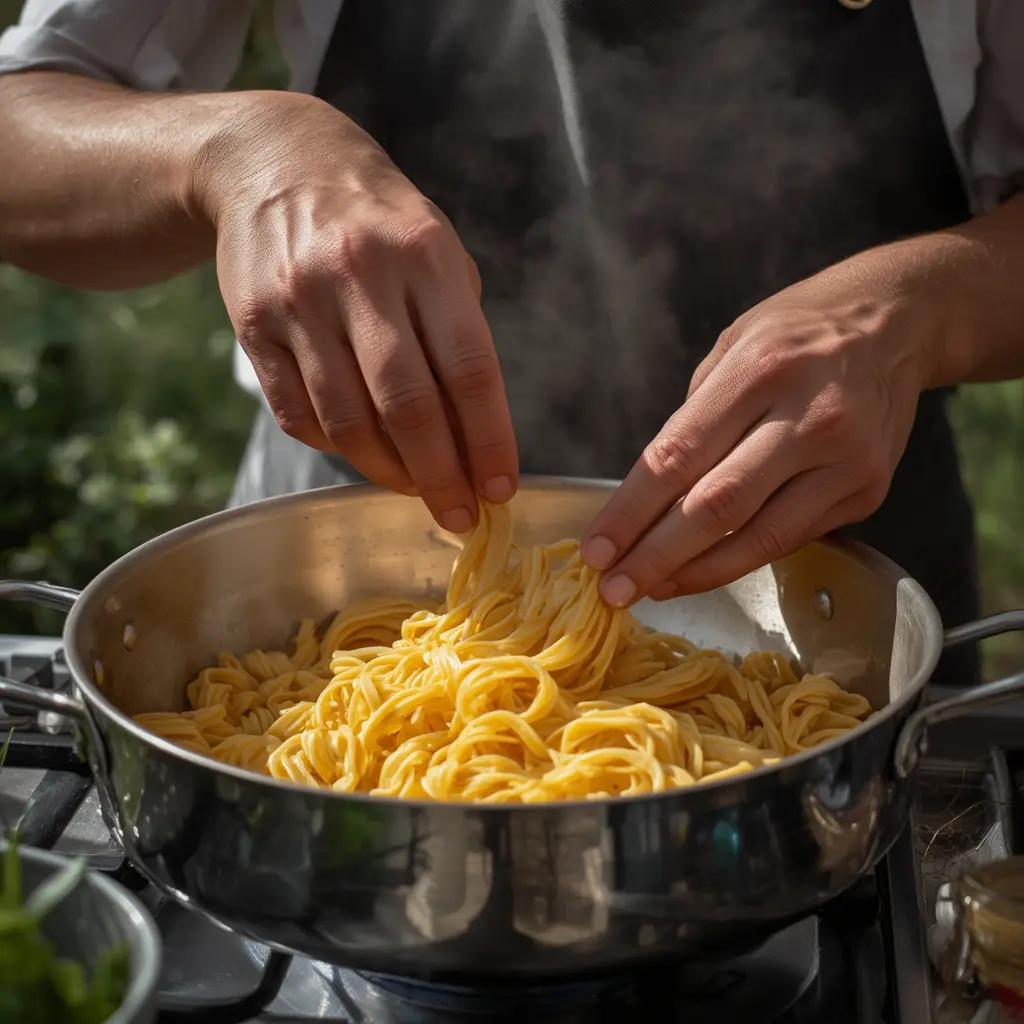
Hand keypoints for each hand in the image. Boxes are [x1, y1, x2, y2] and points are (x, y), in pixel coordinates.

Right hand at [195, 93, 517, 531]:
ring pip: (347, 421)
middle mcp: (359, 277)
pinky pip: (298, 412)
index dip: (489, 440)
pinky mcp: (253, 325)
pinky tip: (362, 450)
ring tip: (415, 489)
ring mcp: (299, 302)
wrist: (275, 163)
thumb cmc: (379, 221)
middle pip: (407, 406)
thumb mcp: (438, 251)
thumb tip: (476, 437)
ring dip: (388, 472)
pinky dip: (335, 447)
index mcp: (423, 255)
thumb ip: (460, 333)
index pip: (468, 369)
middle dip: (440, 476)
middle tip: (461, 516)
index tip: (501, 489)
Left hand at [581, 248, 942, 604]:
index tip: (596, 549)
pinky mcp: (867, 490)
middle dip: (655, 555)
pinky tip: (700, 571)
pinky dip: (739, 560)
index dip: (630, 511)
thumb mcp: (732, 347)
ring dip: (694, 572)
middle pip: (715, 506)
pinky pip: (790, 537)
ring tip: (650, 589)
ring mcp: (845, 459)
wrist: (896, 322)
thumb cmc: (797, 332)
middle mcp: (808, 417)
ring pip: (756, 536)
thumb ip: (694, 420)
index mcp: (759, 371)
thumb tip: (650, 497)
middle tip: (612, 589)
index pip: (678, 456)